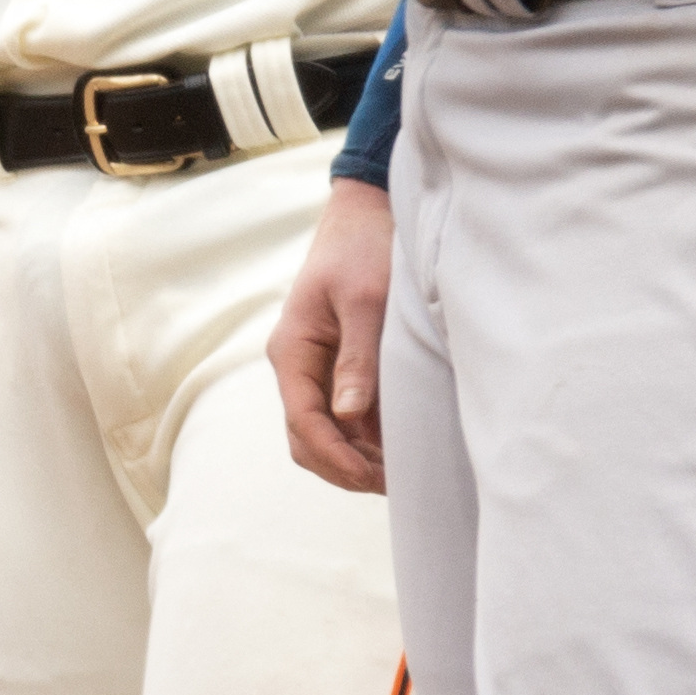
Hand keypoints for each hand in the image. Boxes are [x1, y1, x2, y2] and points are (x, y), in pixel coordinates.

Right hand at [268, 178, 392, 492]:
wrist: (366, 210)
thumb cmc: (363, 248)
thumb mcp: (365, 300)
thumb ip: (357, 358)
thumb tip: (348, 416)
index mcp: (292, 350)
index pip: (304, 423)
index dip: (336, 458)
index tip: (374, 478)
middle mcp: (297, 364)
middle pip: (308, 438)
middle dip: (345, 467)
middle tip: (395, 484)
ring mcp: (316, 367)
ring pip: (326, 431)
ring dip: (358, 456)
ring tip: (403, 470)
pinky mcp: (338, 364)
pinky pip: (344, 413)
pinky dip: (367, 436)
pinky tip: (400, 443)